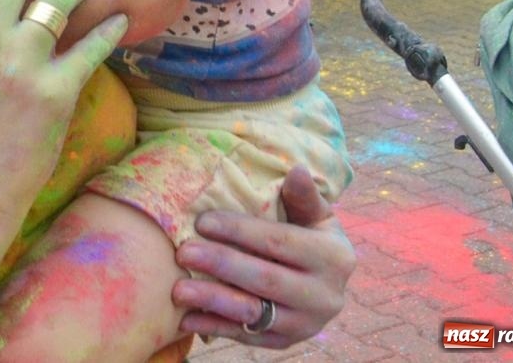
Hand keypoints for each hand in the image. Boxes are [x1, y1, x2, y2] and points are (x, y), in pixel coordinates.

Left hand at [172, 166, 354, 348]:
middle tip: (183, 252)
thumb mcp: (317, 216)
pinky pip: (246, 336)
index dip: (240, 231)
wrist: (325, 284)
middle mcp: (325, 296)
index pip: (279, 242)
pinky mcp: (285, 343)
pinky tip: (186, 319)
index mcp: (334, 258)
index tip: (201, 222)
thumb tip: (297, 170)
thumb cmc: (311, 237)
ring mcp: (306, 325)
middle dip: (221, 265)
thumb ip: (304, 196)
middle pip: (265, 279)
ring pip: (255, 313)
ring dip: (213, 301)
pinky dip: (214, 327)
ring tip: (177, 290)